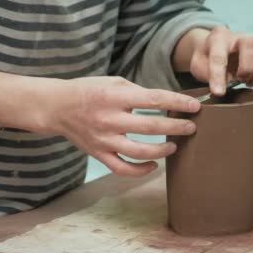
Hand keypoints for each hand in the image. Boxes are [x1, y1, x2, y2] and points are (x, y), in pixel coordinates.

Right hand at [49, 77, 200, 176]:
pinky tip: (153, 165)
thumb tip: (168, 102)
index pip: (154, 99)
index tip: (195, 106)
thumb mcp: (114, 82)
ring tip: (175, 145)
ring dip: (161, 150)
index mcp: (115, 97)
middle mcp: (109, 119)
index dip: (177, 102)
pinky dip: (140, 170)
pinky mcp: (99, 154)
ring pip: (139, 151)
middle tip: (192, 127)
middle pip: (151, 126)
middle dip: (176, 127)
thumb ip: (139, 92)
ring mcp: (103, 139)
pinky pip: (122, 168)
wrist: (57, 106)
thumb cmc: (90, 91)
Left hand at [173, 27, 252, 95]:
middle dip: (246, 67)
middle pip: (250, 43)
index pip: (219, 56)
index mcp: (218, 38)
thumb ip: (206, 73)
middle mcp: (239, 37)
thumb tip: (225, 85)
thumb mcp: (197, 66)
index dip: (218, 77)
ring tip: (246, 82)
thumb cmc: (206, 59)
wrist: (215, 48)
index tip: (219, 93)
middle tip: (239, 80)